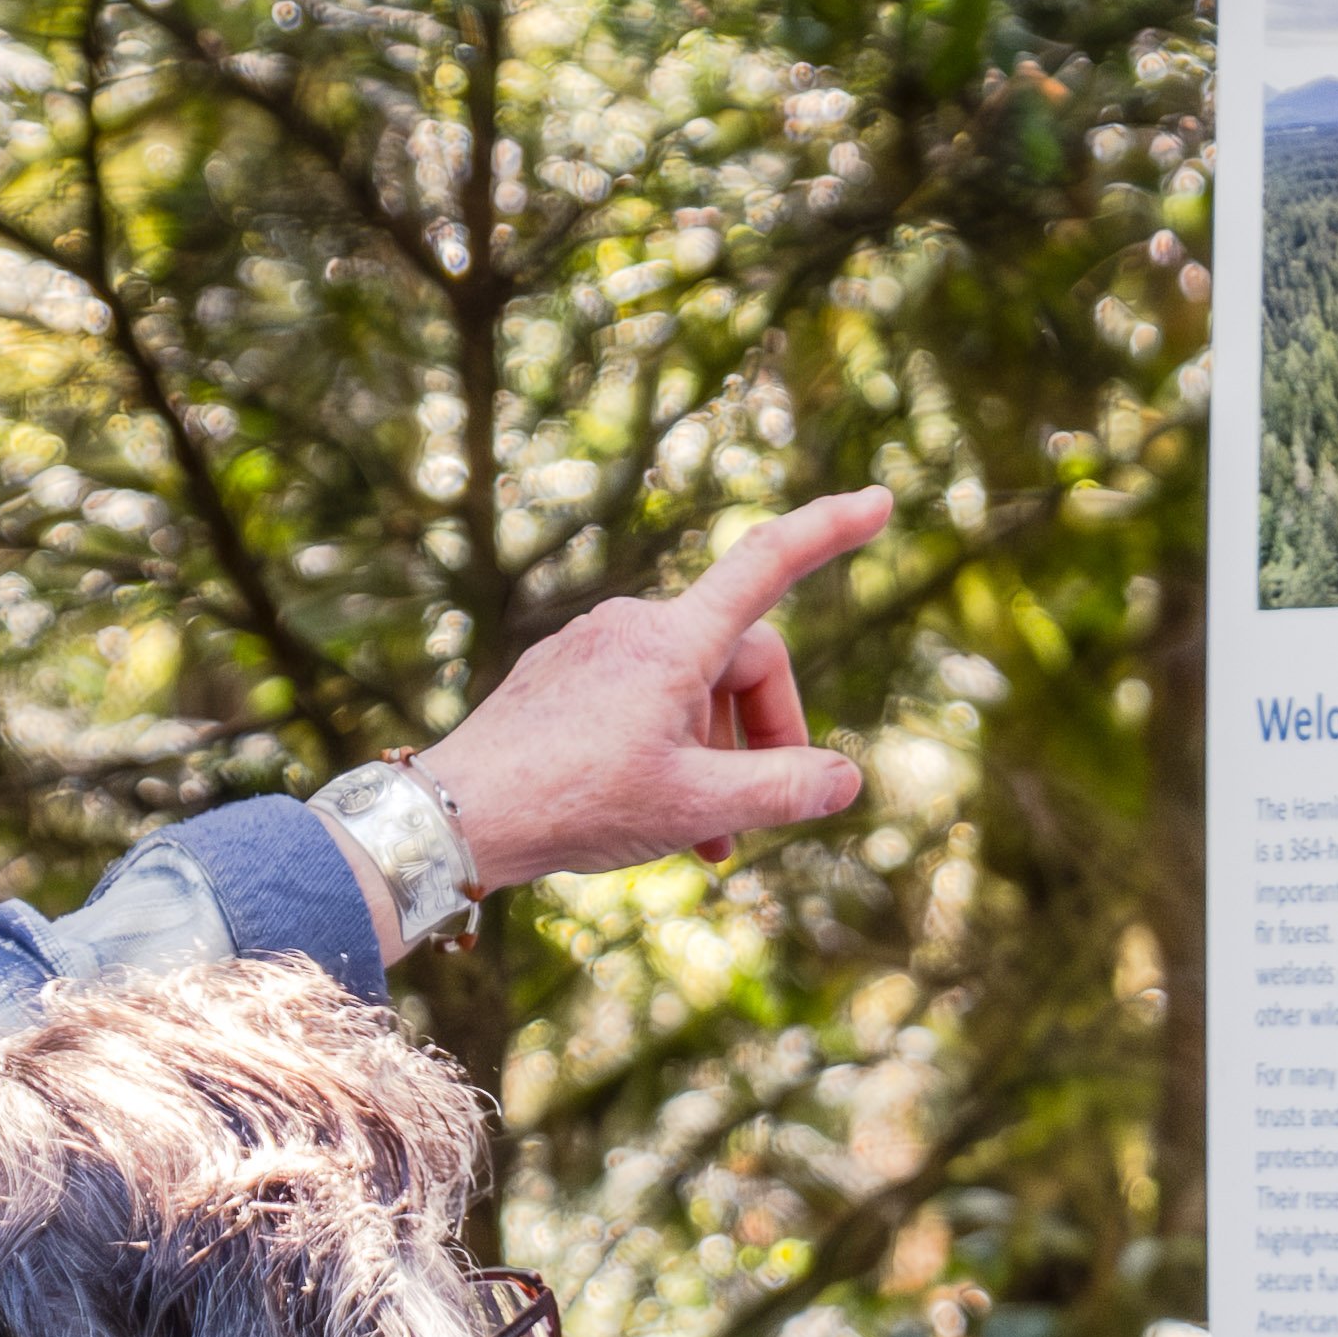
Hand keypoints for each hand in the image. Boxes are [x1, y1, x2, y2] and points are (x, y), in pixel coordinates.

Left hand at [421, 491, 882, 892]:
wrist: (458, 814)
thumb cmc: (577, 804)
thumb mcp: (696, 808)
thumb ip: (782, 790)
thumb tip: (844, 779)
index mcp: (674, 642)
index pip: (768, 562)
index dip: (829, 529)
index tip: (879, 500)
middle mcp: (633, 625)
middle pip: (741, 660)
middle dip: (766, 732)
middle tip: (763, 815)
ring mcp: (592, 645)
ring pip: (690, 687)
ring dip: (715, 753)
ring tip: (707, 836)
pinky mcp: (563, 673)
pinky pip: (641, 697)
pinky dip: (668, 747)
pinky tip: (653, 810)